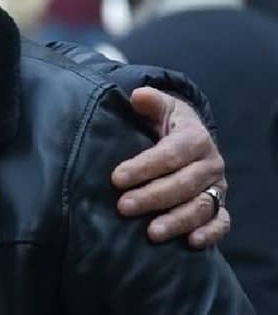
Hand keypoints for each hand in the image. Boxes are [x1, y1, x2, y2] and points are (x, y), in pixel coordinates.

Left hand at [112, 87, 228, 248]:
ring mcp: (217, 187)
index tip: (116, 178)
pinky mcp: (221, 206)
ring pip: (201, 207)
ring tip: (151, 233)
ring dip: (177, 221)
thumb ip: (149, 101)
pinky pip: (221, 222)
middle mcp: (210, 164)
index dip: (144, 167)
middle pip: (183, 184)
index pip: (170, 154)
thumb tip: (137, 95)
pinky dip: (210, 234)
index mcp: (195, 138)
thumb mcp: (160, 107)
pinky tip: (190, 243)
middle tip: (123, 207)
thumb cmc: (166, 123)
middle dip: (152, 197)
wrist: (191, 137)